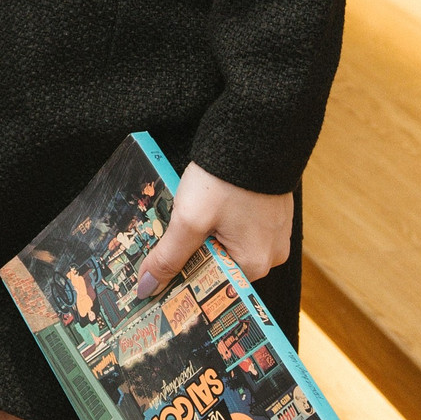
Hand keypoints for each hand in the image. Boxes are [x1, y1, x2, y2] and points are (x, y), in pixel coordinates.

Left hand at [134, 162, 292, 296]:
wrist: (254, 132)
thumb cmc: (224, 178)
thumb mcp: (189, 219)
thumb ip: (168, 256)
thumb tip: (147, 287)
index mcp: (255, 265)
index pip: (212, 287)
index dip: (183, 281)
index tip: (156, 278)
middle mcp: (270, 255)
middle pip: (220, 266)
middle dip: (191, 255)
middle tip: (164, 242)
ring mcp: (273, 233)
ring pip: (227, 245)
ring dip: (203, 236)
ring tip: (182, 218)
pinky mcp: (270, 213)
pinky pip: (239, 228)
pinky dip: (218, 221)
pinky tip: (202, 207)